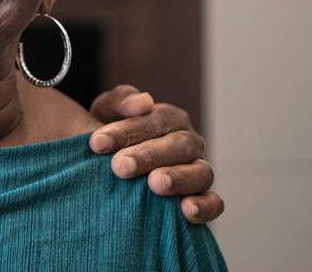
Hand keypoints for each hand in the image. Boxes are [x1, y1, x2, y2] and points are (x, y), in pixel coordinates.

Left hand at [88, 85, 223, 224]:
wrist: (110, 166)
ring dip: (178, 178)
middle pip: (178, 145)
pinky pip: (214, 203)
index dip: (127, 131)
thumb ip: (121, 100)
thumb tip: (144, 101)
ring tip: (155, 184)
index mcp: (168, 118)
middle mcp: (188, 142)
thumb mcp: (107, 112)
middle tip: (121, 166)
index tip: (97, 143)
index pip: (154, 120)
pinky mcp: (204, 198)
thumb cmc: (111, 136)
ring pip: (200, 172)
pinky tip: (186, 211)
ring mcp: (199, 170)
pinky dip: (204, 207)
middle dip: (149, 155)